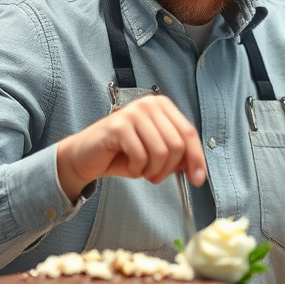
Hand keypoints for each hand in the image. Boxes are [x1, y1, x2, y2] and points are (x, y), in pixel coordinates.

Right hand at [56, 94, 206, 201]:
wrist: (86, 156)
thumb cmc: (122, 153)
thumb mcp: (156, 153)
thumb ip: (177, 155)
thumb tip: (197, 170)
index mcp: (162, 106)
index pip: (189, 132)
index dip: (196, 158)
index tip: (197, 179)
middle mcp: (149, 104)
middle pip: (177, 144)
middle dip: (168, 168)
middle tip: (156, 176)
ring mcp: (133, 113)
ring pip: (161, 151)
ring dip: (153, 170)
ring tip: (141, 170)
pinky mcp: (118, 126)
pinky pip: (141, 156)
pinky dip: (137, 169)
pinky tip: (128, 166)